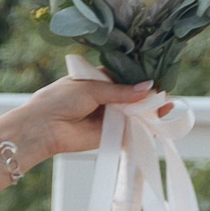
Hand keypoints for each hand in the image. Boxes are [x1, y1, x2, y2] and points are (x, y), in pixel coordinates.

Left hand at [1, 76, 170, 168]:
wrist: (43, 128)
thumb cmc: (59, 100)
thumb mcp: (91, 88)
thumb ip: (120, 91)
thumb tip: (150, 88)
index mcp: (100, 79)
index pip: (127, 76)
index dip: (143, 78)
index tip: (161, 77)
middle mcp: (107, 97)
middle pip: (135, 95)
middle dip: (151, 96)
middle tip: (166, 97)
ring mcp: (110, 116)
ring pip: (136, 113)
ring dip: (151, 112)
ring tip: (166, 109)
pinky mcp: (112, 134)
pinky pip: (132, 131)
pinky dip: (144, 128)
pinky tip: (157, 124)